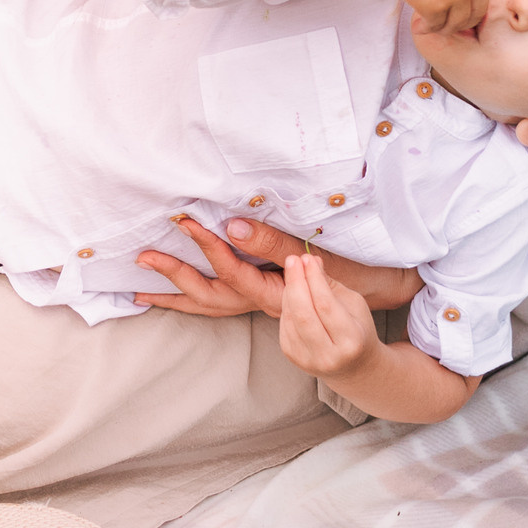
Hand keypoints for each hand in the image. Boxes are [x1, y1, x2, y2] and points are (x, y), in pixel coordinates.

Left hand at [131, 215, 421, 316]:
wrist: (387, 292)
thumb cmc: (361, 272)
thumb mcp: (323, 256)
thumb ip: (276, 243)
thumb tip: (232, 226)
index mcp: (277, 292)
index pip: (233, 273)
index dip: (207, 247)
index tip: (184, 222)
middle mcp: (265, 304)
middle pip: (212, 297)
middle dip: (176, 276)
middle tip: (145, 256)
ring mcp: (265, 305)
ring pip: (213, 306)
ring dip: (177, 295)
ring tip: (141, 288)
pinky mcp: (267, 300)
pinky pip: (223, 305)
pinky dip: (195, 299)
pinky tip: (175, 293)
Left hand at [275, 254, 381, 381]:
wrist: (354, 366)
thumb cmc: (357, 329)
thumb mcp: (353, 304)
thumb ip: (330, 284)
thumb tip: (310, 260)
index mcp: (351, 341)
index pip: (326, 305)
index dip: (314, 279)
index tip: (308, 258)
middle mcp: (329, 355)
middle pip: (304, 314)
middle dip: (296, 282)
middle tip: (293, 260)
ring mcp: (308, 360)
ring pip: (290, 318)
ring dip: (289, 291)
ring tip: (293, 271)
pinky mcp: (293, 357)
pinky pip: (284, 325)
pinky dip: (286, 305)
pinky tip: (292, 292)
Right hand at [382, 0, 491, 36]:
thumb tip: (464, 1)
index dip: (467, 6)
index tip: (452, 10)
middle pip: (475, 13)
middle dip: (456, 22)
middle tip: (440, 22)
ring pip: (456, 23)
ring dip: (441, 27)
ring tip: (425, 23)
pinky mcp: (438, 5)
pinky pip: (436, 25)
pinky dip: (426, 27)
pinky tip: (417, 25)